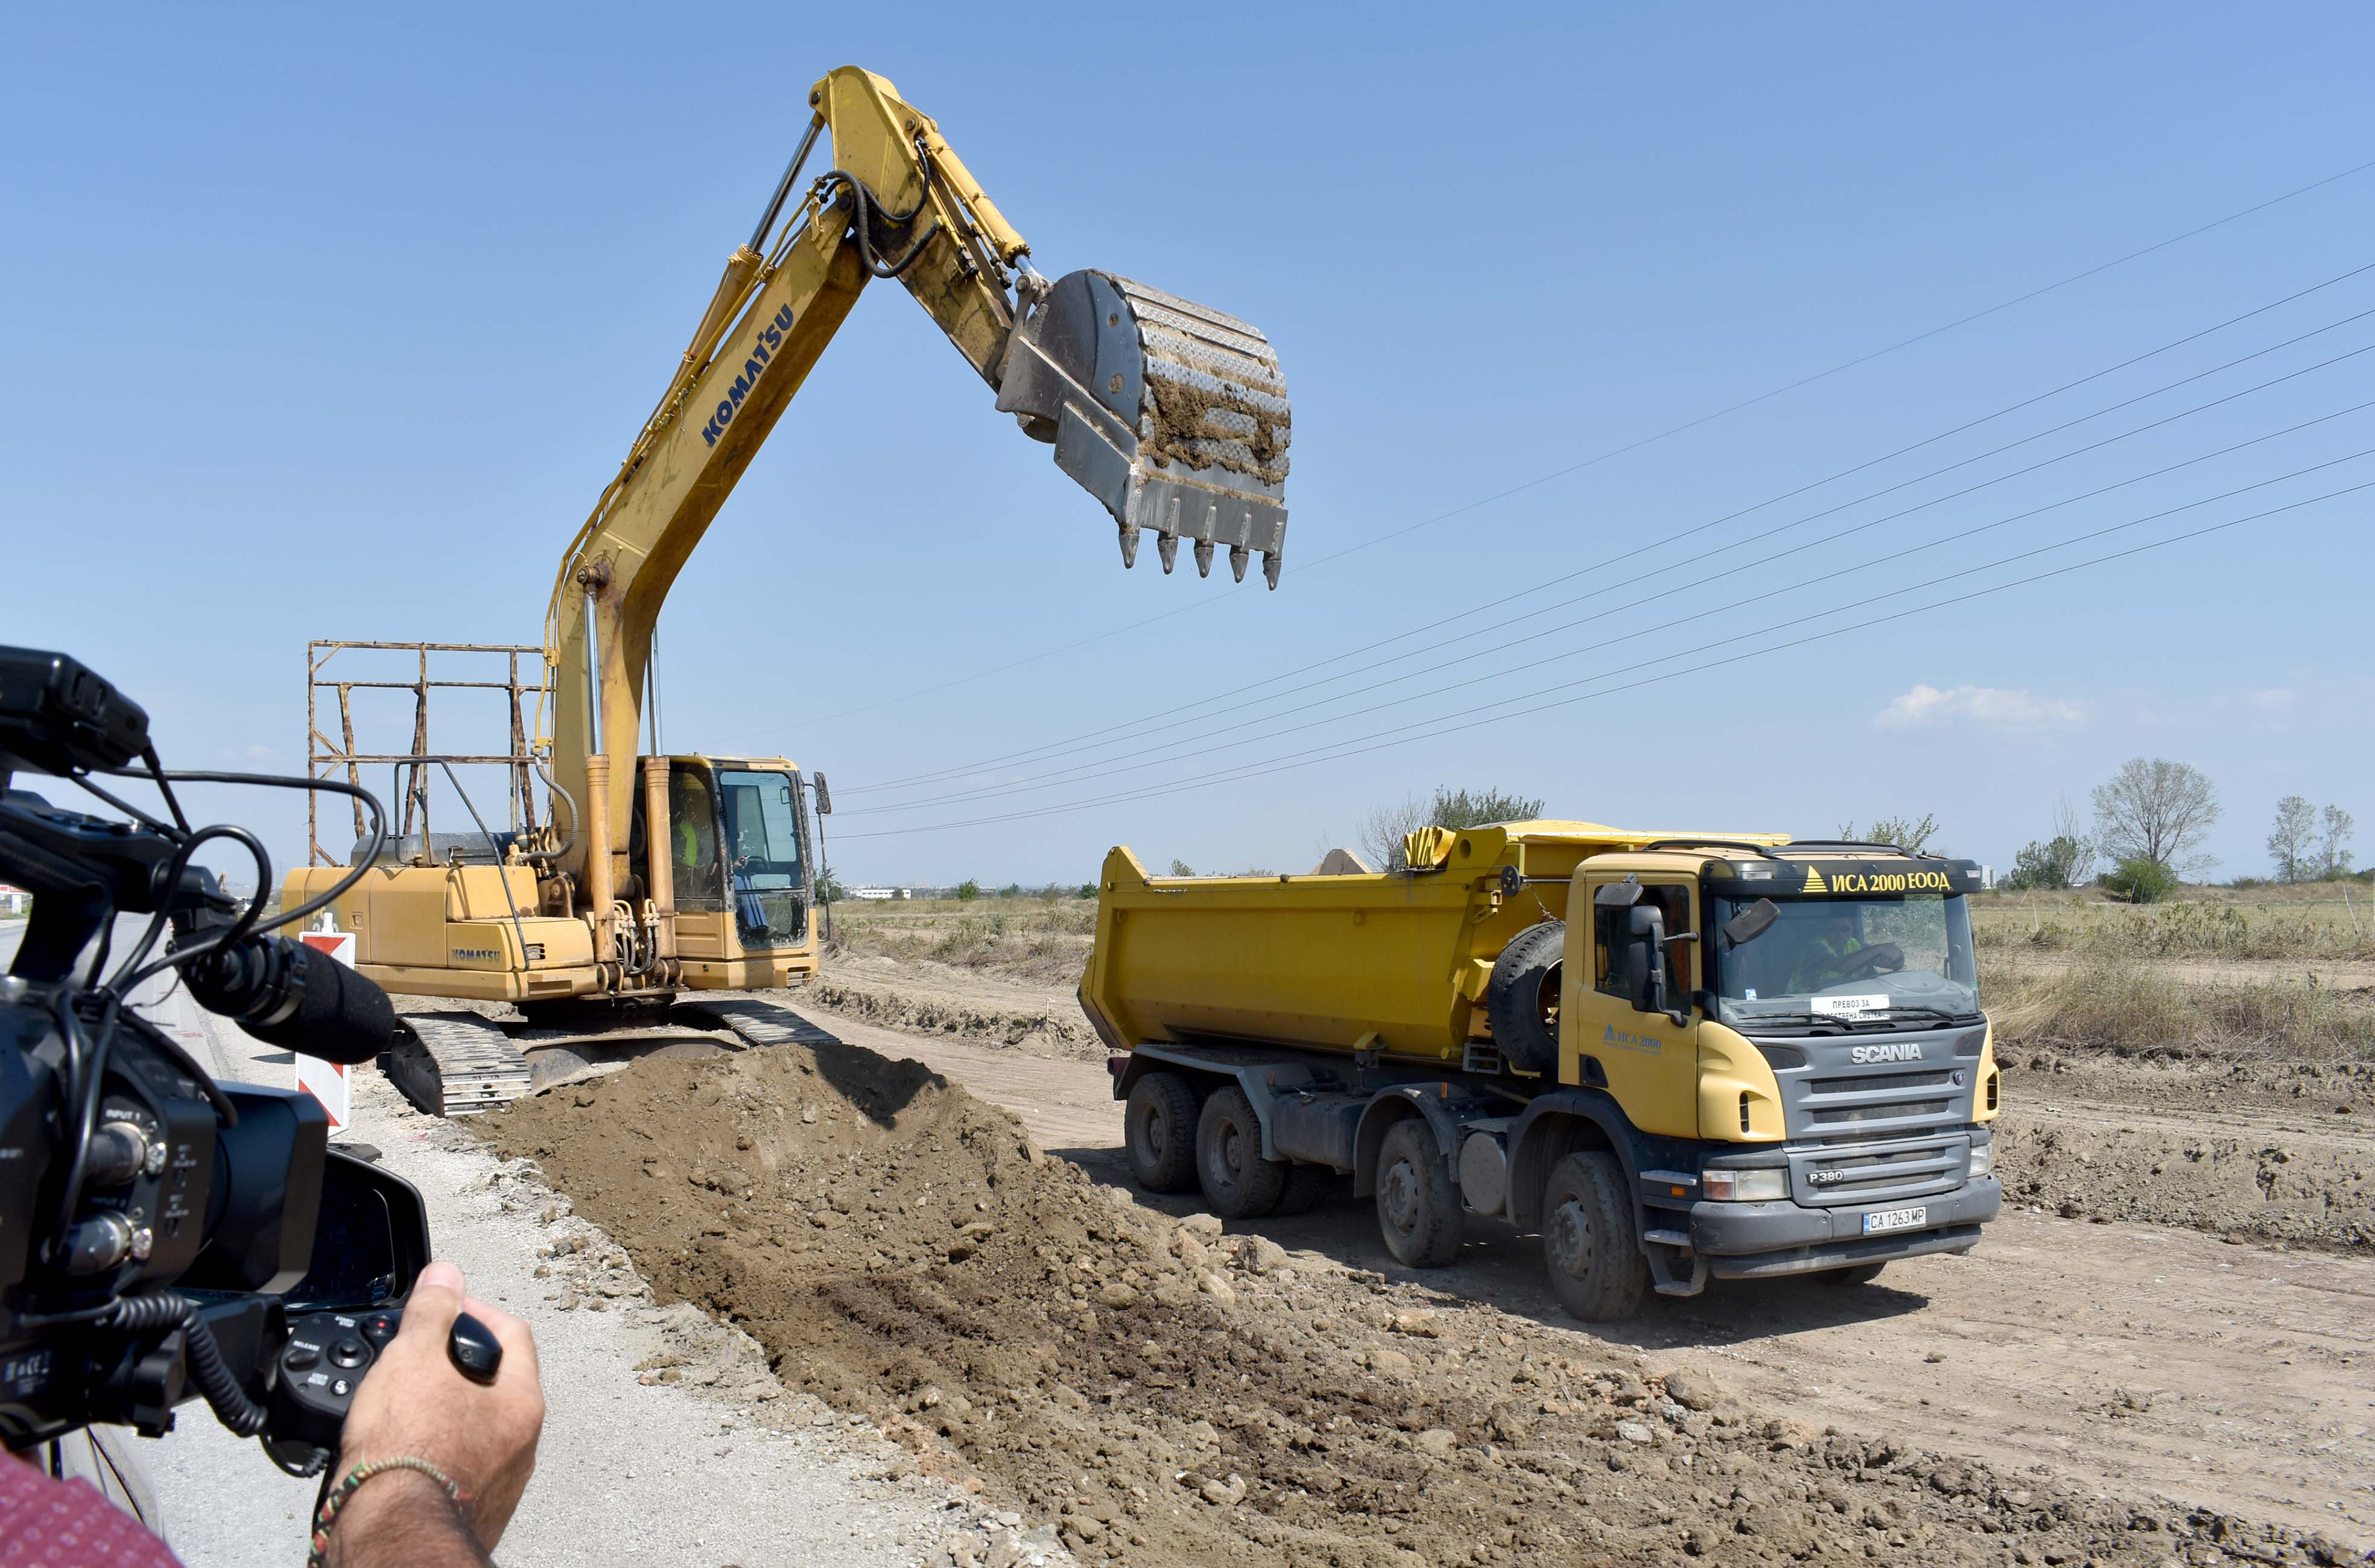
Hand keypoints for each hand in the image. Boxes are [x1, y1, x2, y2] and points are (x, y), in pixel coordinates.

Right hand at [336, 1262, 543, 1556]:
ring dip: (439, 1410)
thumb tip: (445, 1275)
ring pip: (472, 1428)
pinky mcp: (467, 1512)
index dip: (473, 1310)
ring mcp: (497, 1483)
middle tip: (412, 1359)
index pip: (511, 1332)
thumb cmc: (408, 1451)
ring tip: (398, 1406)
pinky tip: (398, 1451)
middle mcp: (521, 1446)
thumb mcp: (414, 1358)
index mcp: (522, 1403)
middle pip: (493, 1381)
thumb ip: (432, 1311)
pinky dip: (429, 1451)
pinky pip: (452, 1466)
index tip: (441, 1308)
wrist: (389, 1535)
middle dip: (452, 1363)